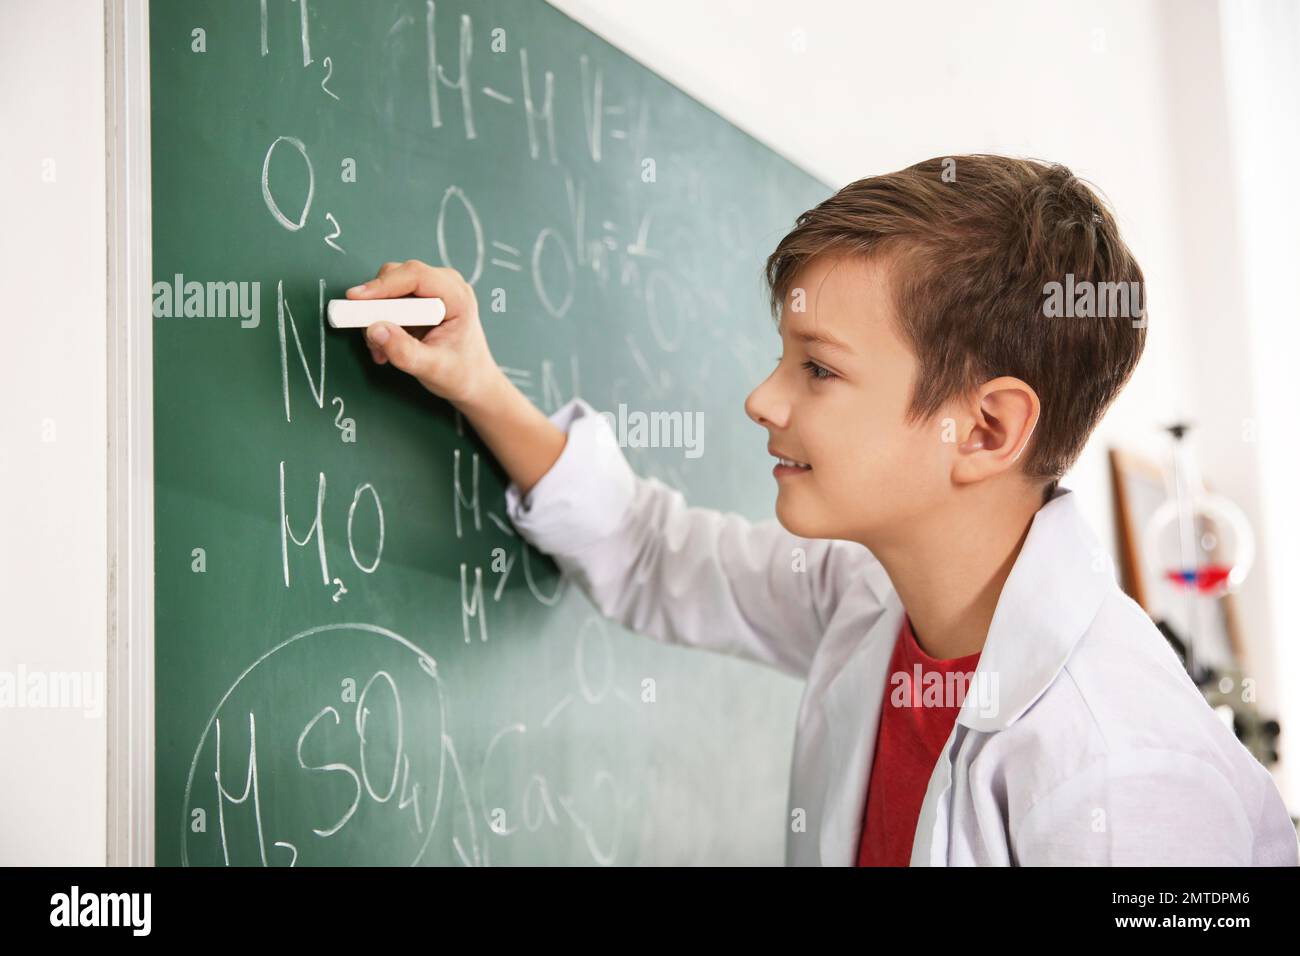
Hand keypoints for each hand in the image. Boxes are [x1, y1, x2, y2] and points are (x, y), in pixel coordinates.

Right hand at [347, 259, 501, 406]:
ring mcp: (430, 290)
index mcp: (458, 296)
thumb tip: (374, 329)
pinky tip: (384, 348)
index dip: (383, 285)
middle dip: (375, 305)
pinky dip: (379, 322)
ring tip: (380, 350)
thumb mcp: (433, 368)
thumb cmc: (461, 373)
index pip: (416, 276)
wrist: (471, 381)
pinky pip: (387, 301)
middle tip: (367, 335)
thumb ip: (404, 351)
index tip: (355, 298)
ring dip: (375, 317)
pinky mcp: (417, 300)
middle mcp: (444, 285)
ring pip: (387, 289)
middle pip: (396, 276)